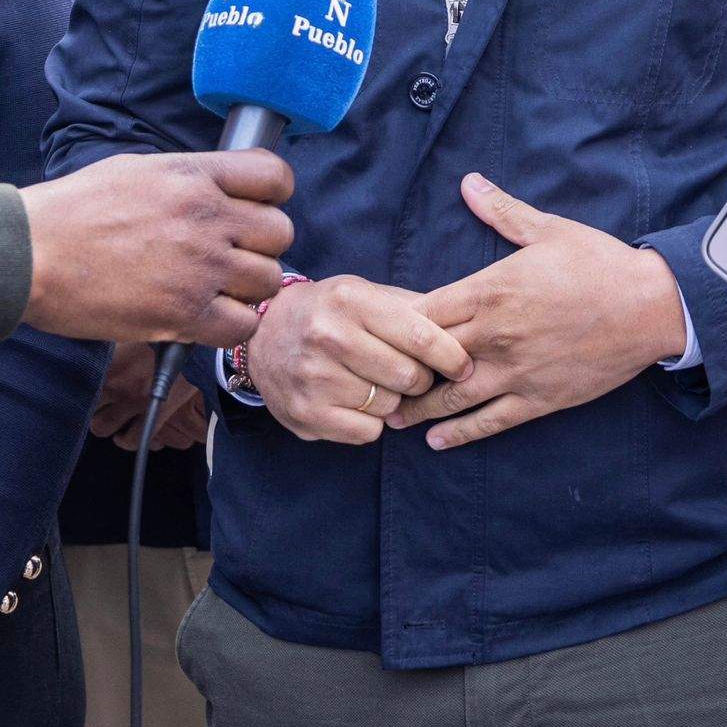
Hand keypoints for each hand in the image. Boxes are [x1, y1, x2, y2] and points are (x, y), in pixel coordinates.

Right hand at [21, 150, 294, 347]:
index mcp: (192, 175)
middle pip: (280, 232)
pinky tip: (203, 318)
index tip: (255, 211)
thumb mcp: (135, 171)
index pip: (274, 177)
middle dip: (260, 247)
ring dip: (246, 289)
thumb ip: (185, 179)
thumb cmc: (71, 211)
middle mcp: (205, 217)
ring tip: (214, 291)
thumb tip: (216, 190)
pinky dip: (229, 326)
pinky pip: (242, 326)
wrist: (30, 254)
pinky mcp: (184, 314)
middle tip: (231, 258)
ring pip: (268, 281)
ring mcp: (199, 267)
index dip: (272, 196)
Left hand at [90, 344, 209, 450]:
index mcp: (108, 360)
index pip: (78, 381)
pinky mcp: (154, 416)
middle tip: (98, 405)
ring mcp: (132, 402)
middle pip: (85, 405)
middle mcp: (115, 383)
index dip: (75, 387)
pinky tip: (127, 435)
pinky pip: (133, 440)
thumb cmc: (168, 335)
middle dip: (90, 408)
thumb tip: (99, 337)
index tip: (80, 387)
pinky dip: (127, 440)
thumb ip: (116, 342)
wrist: (201, 346)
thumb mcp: (136, 333)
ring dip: (105, 426)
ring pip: (102, 427)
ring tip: (111, 420)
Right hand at [248, 275, 468, 443]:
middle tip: (410, 374)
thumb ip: (410, 307)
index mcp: (349, 300)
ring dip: (393, 400)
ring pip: (390, 406)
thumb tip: (465, 325)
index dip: (451, 355)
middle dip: (420, 379)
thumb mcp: (362, 293)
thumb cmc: (327, 312)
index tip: (464, 366)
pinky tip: (355, 401)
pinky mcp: (306, 414)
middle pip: (408, 376)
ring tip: (373, 383)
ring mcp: (314, 378)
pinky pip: (368, 432)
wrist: (261, 335)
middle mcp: (328, 336)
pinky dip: (371, 423)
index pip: (419, 335)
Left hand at [387, 173, 685, 449]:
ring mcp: (516, 370)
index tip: (372, 330)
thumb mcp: (547, 229)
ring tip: (387, 418)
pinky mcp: (539, 398)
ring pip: (453, 397)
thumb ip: (501, 211)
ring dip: (417, 409)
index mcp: (490, 290)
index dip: (395, 323)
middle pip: (428, 357)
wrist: (651, 306)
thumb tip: (468, 182)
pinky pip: (491, 421)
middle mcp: (495, 334)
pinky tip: (436, 441)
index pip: (424, 311)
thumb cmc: (598, 263)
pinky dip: (461, 433)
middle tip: (365, 379)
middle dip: (396, 369)